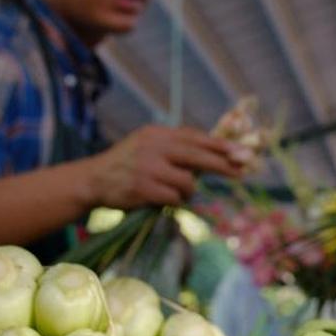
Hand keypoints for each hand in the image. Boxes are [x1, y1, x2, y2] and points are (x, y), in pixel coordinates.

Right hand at [84, 125, 250, 208]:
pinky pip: (174, 198)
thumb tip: (214, 152)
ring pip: (188, 181)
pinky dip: (175, 201)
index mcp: (157, 134)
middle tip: (242, 172)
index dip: (220, 146)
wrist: (93, 180)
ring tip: (176, 193)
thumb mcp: (148, 145)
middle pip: (198, 155)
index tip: (241, 153)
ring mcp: (148, 167)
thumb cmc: (127, 164)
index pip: (195, 137)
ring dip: (188, 191)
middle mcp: (154, 147)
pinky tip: (164, 200)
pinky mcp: (143, 188)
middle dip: (223, 165)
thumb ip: (175, 146)